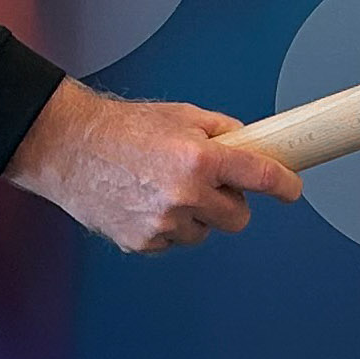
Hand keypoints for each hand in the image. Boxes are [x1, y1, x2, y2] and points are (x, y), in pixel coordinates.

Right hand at [1, 81, 300, 252]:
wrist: (68, 147)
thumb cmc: (120, 129)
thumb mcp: (181, 116)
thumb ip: (222, 133)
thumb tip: (249, 146)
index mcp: (200, 159)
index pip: (261, 178)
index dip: (284, 185)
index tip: (291, 188)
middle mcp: (185, 195)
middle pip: (239, 217)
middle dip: (231, 202)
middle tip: (211, 184)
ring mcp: (163, 224)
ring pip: (204, 231)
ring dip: (196, 215)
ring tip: (165, 188)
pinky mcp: (143, 242)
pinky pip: (173, 241)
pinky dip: (168, 226)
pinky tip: (145, 201)